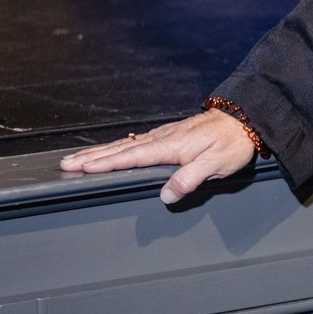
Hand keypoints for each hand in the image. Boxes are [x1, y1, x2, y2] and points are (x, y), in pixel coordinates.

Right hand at [57, 110, 257, 204]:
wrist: (247, 117)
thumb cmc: (233, 142)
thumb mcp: (215, 164)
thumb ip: (188, 179)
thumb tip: (165, 196)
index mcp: (170, 146)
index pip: (130, 157)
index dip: (104, 164)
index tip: (80, 168)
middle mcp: (164, 138)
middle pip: (120, 149)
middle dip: (91, 157)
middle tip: (65, 163)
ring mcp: (166, 134)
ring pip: (126, 144)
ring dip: (100, 151)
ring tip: (79, 158)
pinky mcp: (172, 133)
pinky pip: (137, 141)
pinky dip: (118, 146)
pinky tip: (113, 150)